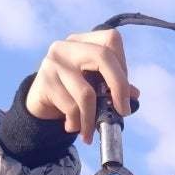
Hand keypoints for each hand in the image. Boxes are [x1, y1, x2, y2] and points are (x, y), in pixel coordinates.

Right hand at [25, 29, 139, 144]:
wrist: (40, 105)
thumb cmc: (72, 94)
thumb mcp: (95, 87)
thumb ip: (113, 88)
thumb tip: (134, 95)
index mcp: (84, 41)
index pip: (112, 40)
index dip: (123, 67)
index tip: (124, 93)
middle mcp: (68, 46)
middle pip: (103, 57)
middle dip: (119, 87)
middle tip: (123, 112)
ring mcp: (54, 62)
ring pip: (86, 93)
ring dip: (92, 120)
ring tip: (90, 133)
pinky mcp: (45, 81)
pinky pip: (71, 108)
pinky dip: (76, 124)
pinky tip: (73, 127)